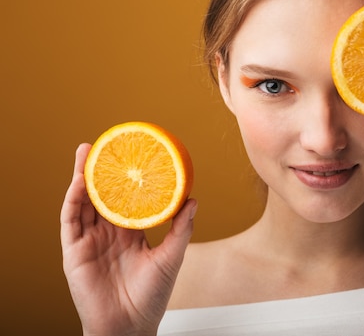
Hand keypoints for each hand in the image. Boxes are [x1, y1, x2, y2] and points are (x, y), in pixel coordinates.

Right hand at [60, 144, 196, 335]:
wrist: (131, 327)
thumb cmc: (151, 297)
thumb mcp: (171, 257)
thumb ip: (181, 229)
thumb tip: (193, 199)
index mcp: (130, 233)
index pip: (124, 199)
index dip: (124, 178)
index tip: (130, 156)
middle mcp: (108, 234)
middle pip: (101, 195)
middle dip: (99, 170)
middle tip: (102, 145)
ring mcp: (90, 242)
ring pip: (83, 203)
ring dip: (82, 178)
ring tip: (85, 152)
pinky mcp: (75, 253)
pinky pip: (71, 222)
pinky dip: (74, 201)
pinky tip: (79, 183)